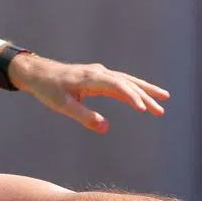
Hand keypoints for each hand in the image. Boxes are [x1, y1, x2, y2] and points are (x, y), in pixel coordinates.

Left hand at [6, 53, 169, 132]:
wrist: (37, 73)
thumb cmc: (48, 89)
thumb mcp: (63, 106)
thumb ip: (84, 116)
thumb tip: (106, 128)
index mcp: (92, 78)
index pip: (119, 87)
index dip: (133, 98)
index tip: (144, 110)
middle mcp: (99, 72)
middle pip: (128, 82)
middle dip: (146, 96)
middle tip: (162, 110)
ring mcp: (100, 73)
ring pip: (128, 80)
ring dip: (145, 90)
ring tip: (163, 99)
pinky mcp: (98, 76)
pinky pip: (121, 81)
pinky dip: (134, 88)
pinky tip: (142, 96)